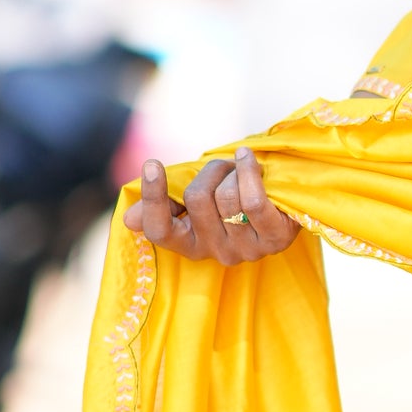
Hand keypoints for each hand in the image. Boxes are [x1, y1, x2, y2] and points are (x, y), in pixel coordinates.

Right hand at [122, 148, 299, 263]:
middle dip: (210, 171)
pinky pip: (254, 201)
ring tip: (242, 170)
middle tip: (223, 167)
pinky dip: (248, 171)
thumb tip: (128, 219)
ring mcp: (247, 250)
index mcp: (189, 245)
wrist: (283, 203)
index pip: (160, 231)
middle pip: (197, 198)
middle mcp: (216, 253)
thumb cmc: (233, 198)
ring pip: (226, 196)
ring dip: (233, 171)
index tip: (152, 164)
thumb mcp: (196, 201)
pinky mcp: (276, 239)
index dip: (153, 199)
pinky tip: (248, 158)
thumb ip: (164, 207)